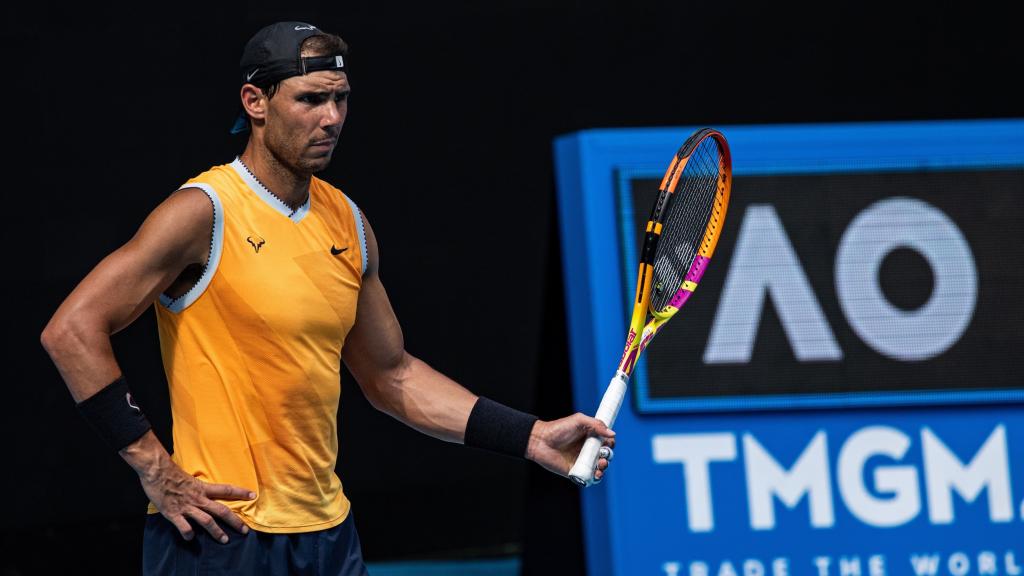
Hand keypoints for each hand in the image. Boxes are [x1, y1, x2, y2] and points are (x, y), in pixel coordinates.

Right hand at [138, 456, 255, 542]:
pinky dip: (188, 533)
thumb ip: (198, 487)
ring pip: (207, 521)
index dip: (241, 492)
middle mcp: (198, 498)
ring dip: (217, 531)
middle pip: (221, 510)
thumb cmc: (172, 473)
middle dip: (235, 521)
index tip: (253, 495)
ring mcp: (187, 506)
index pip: (226, 489)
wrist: (156, 471)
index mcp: (203, 488)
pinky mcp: (173, 513)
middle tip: (245, 530)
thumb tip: (204, 491)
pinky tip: (191, 538)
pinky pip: (183, 526)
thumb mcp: (190, 479)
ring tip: (225, 540)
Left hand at [526, 413, 615, 482]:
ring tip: (600, 465)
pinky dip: (595, 478)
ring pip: (599, 467)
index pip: (606, 442)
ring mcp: (582, 461)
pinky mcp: (576, 472)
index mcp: (590, 437)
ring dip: (604, 467)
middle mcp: (588, 450)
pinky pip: (589, 477)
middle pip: (605, 455)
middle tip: (603, 456)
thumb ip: (596, 425)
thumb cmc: (558, 429)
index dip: (610, 444)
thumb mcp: (579, 421)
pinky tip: (596, 474)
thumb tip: (612, 434)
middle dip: (609, 457)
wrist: (541, 441)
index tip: (608, 443)